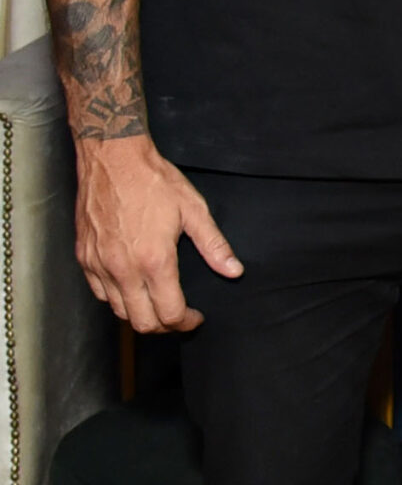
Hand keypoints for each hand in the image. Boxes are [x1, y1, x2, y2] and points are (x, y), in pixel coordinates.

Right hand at [74, 134, 240, 332]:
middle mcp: (123, 269)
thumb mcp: (193, 209)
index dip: (186, 322)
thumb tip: (234, 271)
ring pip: (117, 311)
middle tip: (179, 316)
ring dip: (140, 314)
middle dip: (164, 326)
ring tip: (158, 303)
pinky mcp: (84, 257)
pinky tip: (132, 288)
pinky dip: (116, 299)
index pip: (169, 313)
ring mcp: (99, 264)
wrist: (111, 158)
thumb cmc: (153, 180)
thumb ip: (214, 245)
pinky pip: (98, 293)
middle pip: (141, 322)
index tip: (196, 318)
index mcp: (154, 261)